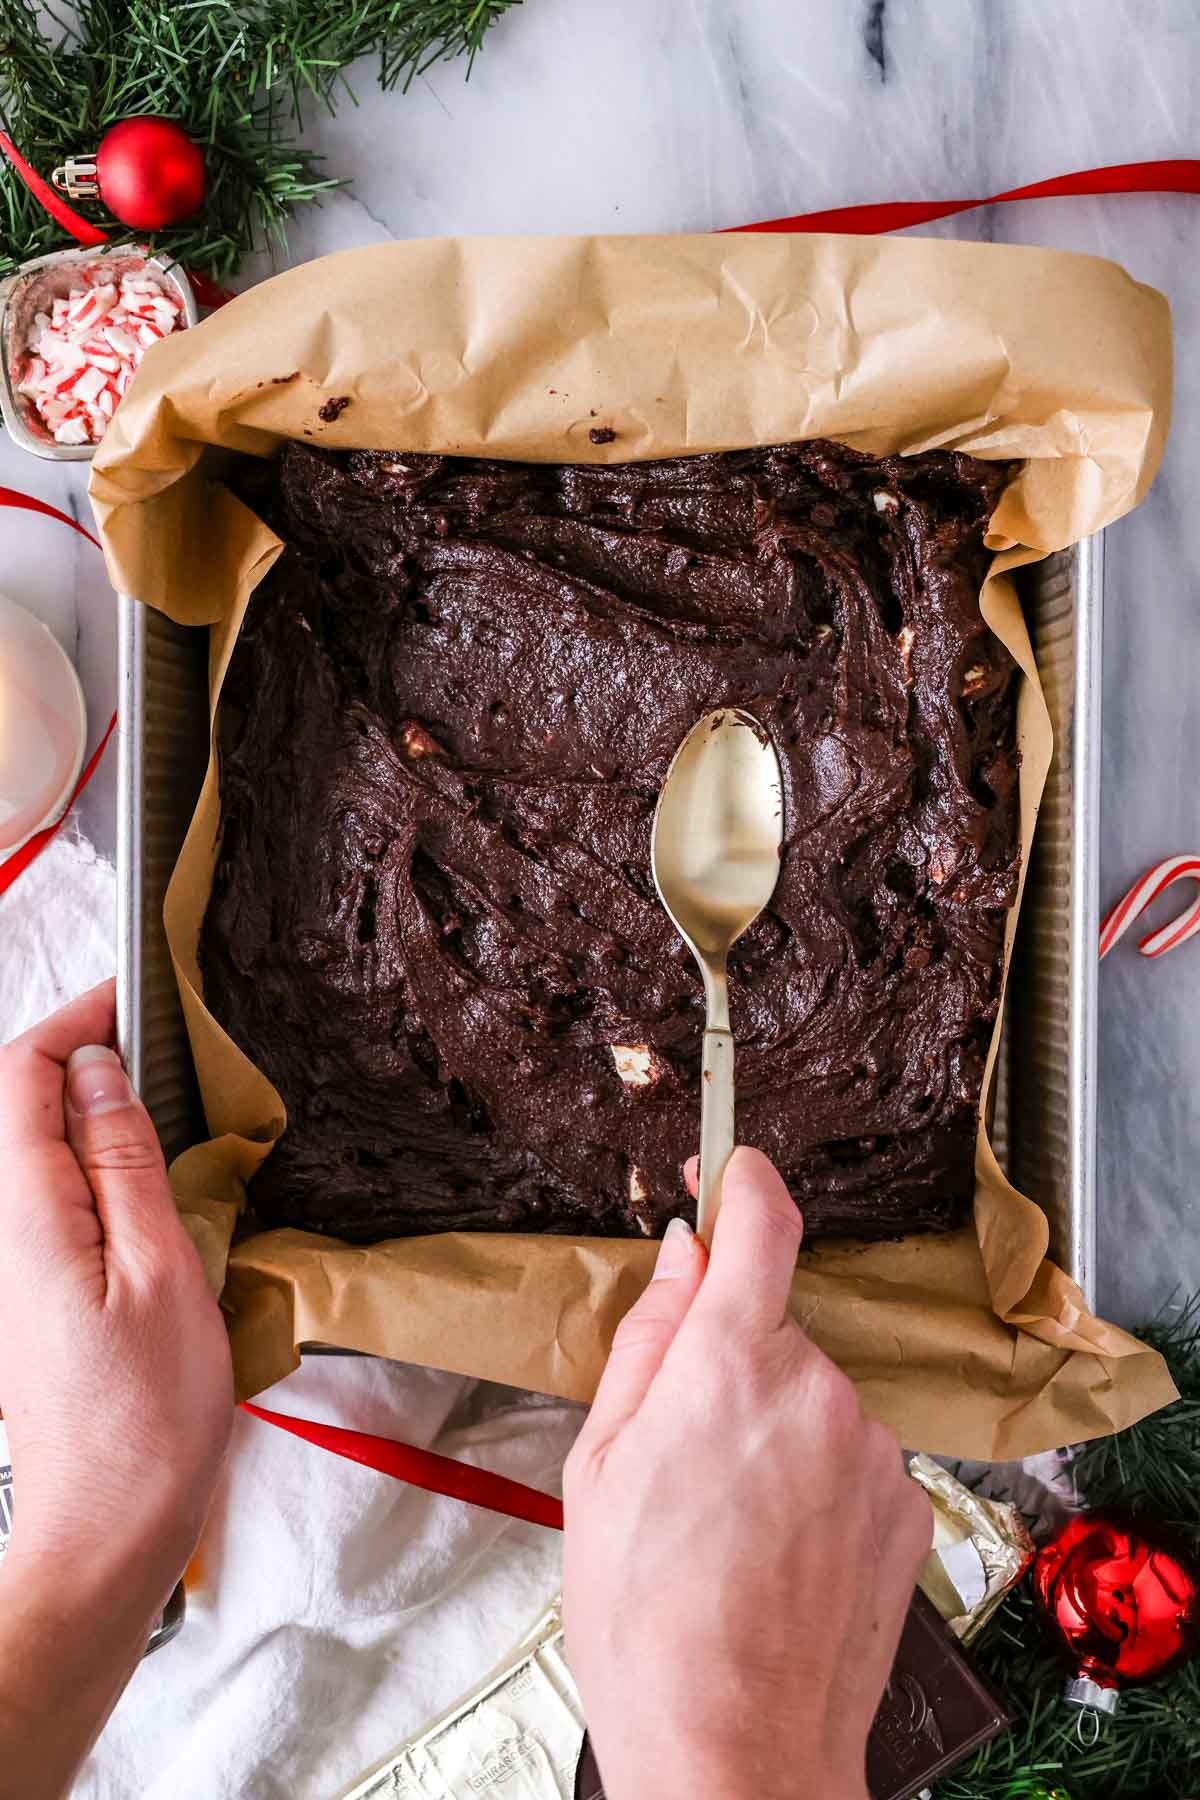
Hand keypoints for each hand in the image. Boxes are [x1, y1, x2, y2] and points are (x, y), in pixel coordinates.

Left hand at [0, 982, 231, 1797]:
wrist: (109, 1528)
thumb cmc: (146, 1415)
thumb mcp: (160, 1269)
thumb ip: (125, 1162)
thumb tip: (101, 1072)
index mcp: (24, 1215)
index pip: (21, 1077)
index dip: (74, 1021)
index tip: (137, 992)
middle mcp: (1, 1232)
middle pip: (20, 1106)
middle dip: (83, 1052)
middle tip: (165, 1037)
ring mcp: (11, 1264)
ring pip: (36, 1147)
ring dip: (92, 1105)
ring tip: (166, 1092)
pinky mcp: (30, 1291)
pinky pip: (51, 1193)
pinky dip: (96, 1158)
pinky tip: (151, 1170)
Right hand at [563, 1148, 931, 1799]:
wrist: (734, 1749)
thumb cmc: (646, 1618)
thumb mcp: (600, 1462)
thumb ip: (650, 1337)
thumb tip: (685, 1254)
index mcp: (732, 1363)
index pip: (763, 1224)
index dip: (744, 1181)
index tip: (731, 1167)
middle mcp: (819, 1389)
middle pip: (772, 1331)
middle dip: (729, 1365)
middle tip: (679, 1455)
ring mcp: (872, 1448)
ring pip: (810, 1399)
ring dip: (772, 1431)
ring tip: (724, 1528)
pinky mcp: (905, 1503)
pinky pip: (849, 1455)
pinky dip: (813, 1482)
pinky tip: (773, 1554)